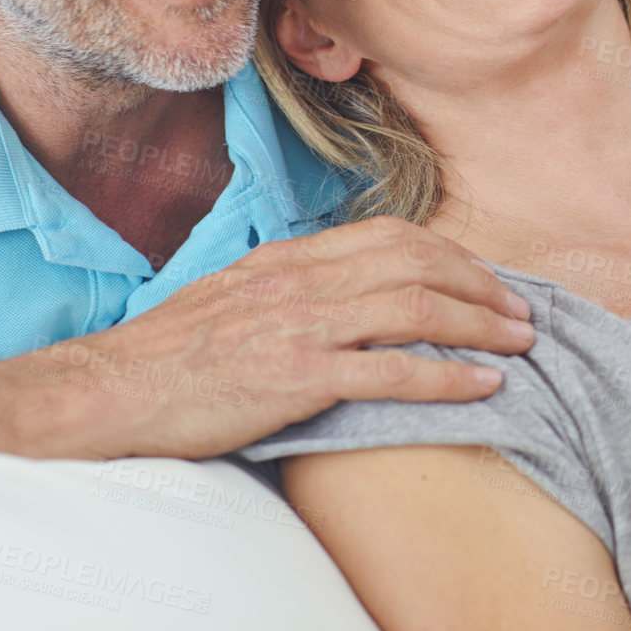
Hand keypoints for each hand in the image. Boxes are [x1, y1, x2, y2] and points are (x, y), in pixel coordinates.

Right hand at [40, 215, 534, 458]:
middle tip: (522, 312)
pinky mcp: (296, 377)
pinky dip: (448, 376)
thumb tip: (346, 292)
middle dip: (482, 285)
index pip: (393, 237)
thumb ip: (293, 288)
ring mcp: (300, 325)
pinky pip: (392, 370)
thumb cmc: (170, 357)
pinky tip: (485, 386)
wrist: (107, 393)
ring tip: (521, 343)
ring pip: (416, 307)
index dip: (453, 256)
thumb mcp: (235, 299)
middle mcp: (301, 280)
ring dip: (480, 324)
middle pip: (418, 263)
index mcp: (290, 258)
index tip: (487, 281)